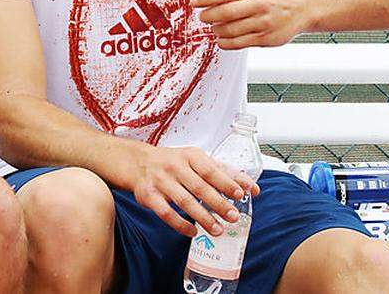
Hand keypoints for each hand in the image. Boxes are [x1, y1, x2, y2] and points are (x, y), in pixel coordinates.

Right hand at [128, 145, 260, 237]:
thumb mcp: (196, 160)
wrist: (137, 162)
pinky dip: (180, 224)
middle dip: (218, 203)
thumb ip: (223, 172)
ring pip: (184, 201)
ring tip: (218, 229)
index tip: (240, 193)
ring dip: (203, 217)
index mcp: (190, 156)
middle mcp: (174, 167)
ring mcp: (161, 181)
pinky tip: (193, 231)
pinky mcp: (149, 196)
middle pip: (199, 187)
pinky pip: (166, 213)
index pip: (210, 169)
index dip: (225, 182)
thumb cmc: (173, 162)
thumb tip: (251, 187)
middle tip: (233, 216)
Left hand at [190, 0, 308, 49]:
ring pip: (229, 30)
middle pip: (225, 13)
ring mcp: (263, 23)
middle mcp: (259, 5)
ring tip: (215, 26)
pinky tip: (221, 38)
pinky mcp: (266, 39)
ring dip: (216, 29)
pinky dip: (224, 42)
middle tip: (203, 16)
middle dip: (208, 16)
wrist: (300, 8)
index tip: (194, 2)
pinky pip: (237, 44)